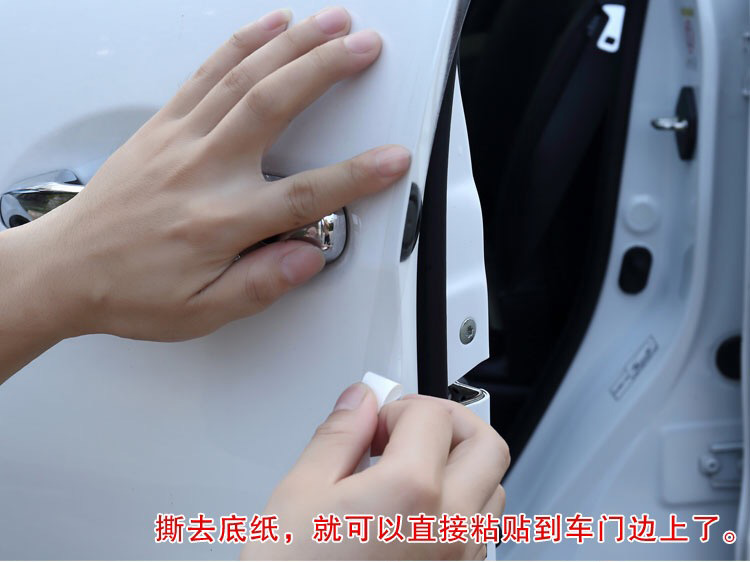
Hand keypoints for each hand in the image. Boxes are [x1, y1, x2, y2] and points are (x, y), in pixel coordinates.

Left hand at [3, 7, 409, 342]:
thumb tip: (307, 257)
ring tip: (332, 22)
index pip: (302, 196)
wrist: (65, 269)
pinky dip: (240, 42)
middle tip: (365, 47)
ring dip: (293, 43)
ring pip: (243, 77)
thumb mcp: (200, 312)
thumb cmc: (130, 291)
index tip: (391, 161)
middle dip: (327, 69)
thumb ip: (259, 285)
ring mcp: (180, 140)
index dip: (355, 177)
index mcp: (218, 222)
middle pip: (274, 105)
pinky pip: (205, 72)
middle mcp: (201, 171)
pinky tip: (268, 25)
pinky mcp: (162, 125)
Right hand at [242, 384, 509, 559]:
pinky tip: (420, 512)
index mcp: (410, 493)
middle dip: (449, 422)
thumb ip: (338, 435)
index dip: (397, 406)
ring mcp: (459, 561)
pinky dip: (463, 505)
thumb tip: (359, 400)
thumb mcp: (299, 494)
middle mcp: (448, 527)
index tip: (372, 424)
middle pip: (486, 444)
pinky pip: (483, 531)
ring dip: (462, 464)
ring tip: (413, 469)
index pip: (432, 414)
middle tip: (408, 430)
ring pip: (493, 488)